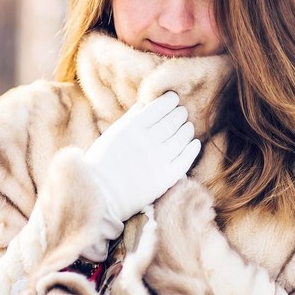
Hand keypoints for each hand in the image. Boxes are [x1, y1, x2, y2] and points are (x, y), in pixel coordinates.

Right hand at [82, 91, 200, 255]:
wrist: (100, 195)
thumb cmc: (100, 163)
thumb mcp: (111, 135)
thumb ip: (129, 118)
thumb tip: (143, 104)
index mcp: (132, 128)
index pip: (158, 107)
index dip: (169, 101)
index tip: (173, 99)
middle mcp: (148, 140)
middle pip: (172, 121)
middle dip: (179, 114)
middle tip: (182, 112)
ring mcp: (159, 159)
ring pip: (181, 138)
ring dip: (187, 129)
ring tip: (188, 126)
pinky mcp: (166, 177)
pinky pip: (185, 159)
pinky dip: (192, 149)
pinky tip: (194, 144)